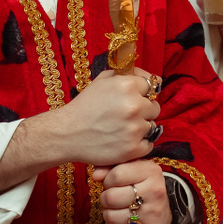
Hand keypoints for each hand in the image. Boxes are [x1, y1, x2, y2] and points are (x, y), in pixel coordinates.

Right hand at [0, 70, 158, 189]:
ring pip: (152, 126)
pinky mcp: (133, 148)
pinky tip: (124, 141)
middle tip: (126, 116)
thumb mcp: (101, 81)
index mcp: (127, 85)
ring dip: (141, 128)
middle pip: (155, 107)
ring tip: (122, 129)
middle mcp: (134, 106)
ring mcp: (135, 129)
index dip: (143, 92)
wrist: (67, 133)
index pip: (152, 86)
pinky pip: (149, 145)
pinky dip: (139, 144)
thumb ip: (124, 75)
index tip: (135, 98)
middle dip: (144, 111)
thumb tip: (143, 75)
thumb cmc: (84, 106)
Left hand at [92, 158, 169, 223]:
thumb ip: (110, 166)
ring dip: (108, 214)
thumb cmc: (140, 186)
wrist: (163, 209)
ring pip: (111, 217)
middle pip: (111, 197)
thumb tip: (96, 175)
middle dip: (105, 198)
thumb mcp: (130, 169)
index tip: (112, 184)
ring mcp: (153, 214)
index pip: (116, 175)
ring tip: (117, 210)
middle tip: (112, 199)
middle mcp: (155, 192)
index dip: (107, 181)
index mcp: (151, 172)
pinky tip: (118, 223)